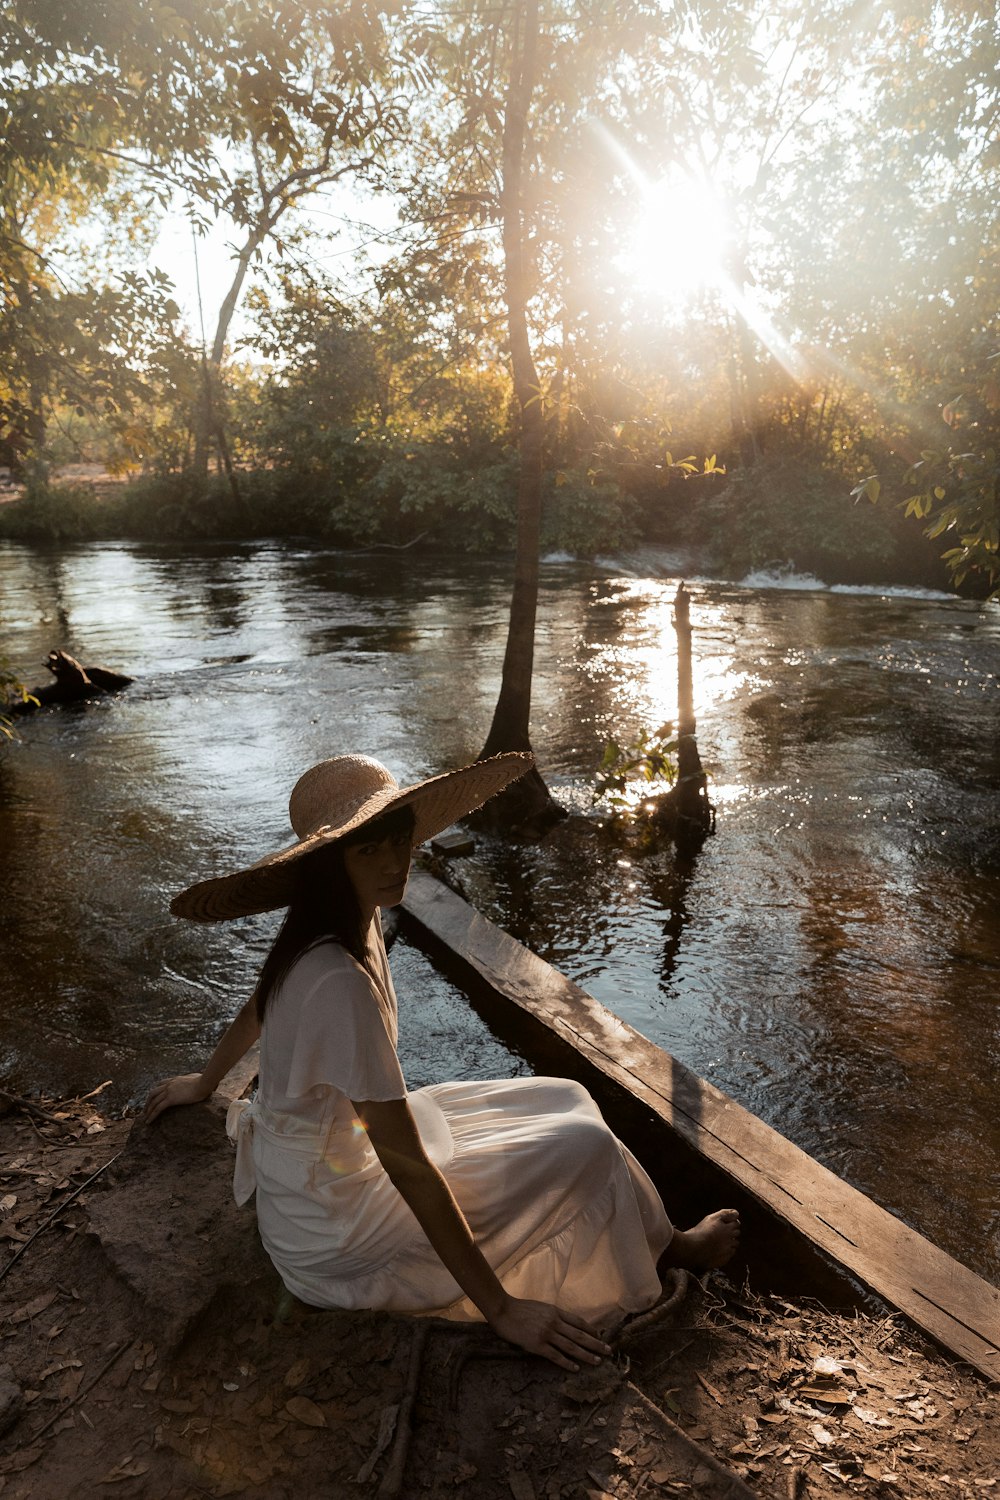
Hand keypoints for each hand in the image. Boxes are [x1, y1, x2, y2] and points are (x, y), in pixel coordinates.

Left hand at [142, 1073, 210, 1123]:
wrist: (204, 1083)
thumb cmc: (205, 1081)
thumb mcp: (196, 1078)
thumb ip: (194, 1079)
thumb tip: (200, 1080)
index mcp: (175, 1079)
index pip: (160, 1084)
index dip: (155, 1091)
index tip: (152, 1098)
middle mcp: (169, 1084)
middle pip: (153, 1092)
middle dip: (148, 1101)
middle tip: (145, 1110)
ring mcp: (169, 1091)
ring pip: (153, 1101)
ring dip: (148, 1110)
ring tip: (145, 1118)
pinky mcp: (171, 1099)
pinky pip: (158, 1108)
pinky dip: (151, 1115)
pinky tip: (149, 1122)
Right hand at [489, 1296, 610, 1371]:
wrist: (503, 1310)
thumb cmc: (520, 1308)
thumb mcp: (541, 1307)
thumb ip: (553, 1315)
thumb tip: (564, 1324)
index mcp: (555, 1312)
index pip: (578, 1322)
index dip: (591, 1330)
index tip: (600, 1337)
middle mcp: (554, 1322)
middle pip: (579, 1334)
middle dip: (595, 1344)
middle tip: (608, 1351)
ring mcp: (546, 1333)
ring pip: (571, 1346)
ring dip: (586, 1355)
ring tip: (597, 1361)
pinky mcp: (537, 1345)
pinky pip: (556, 1355)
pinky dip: (567, 1362)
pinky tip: (576, 1368)